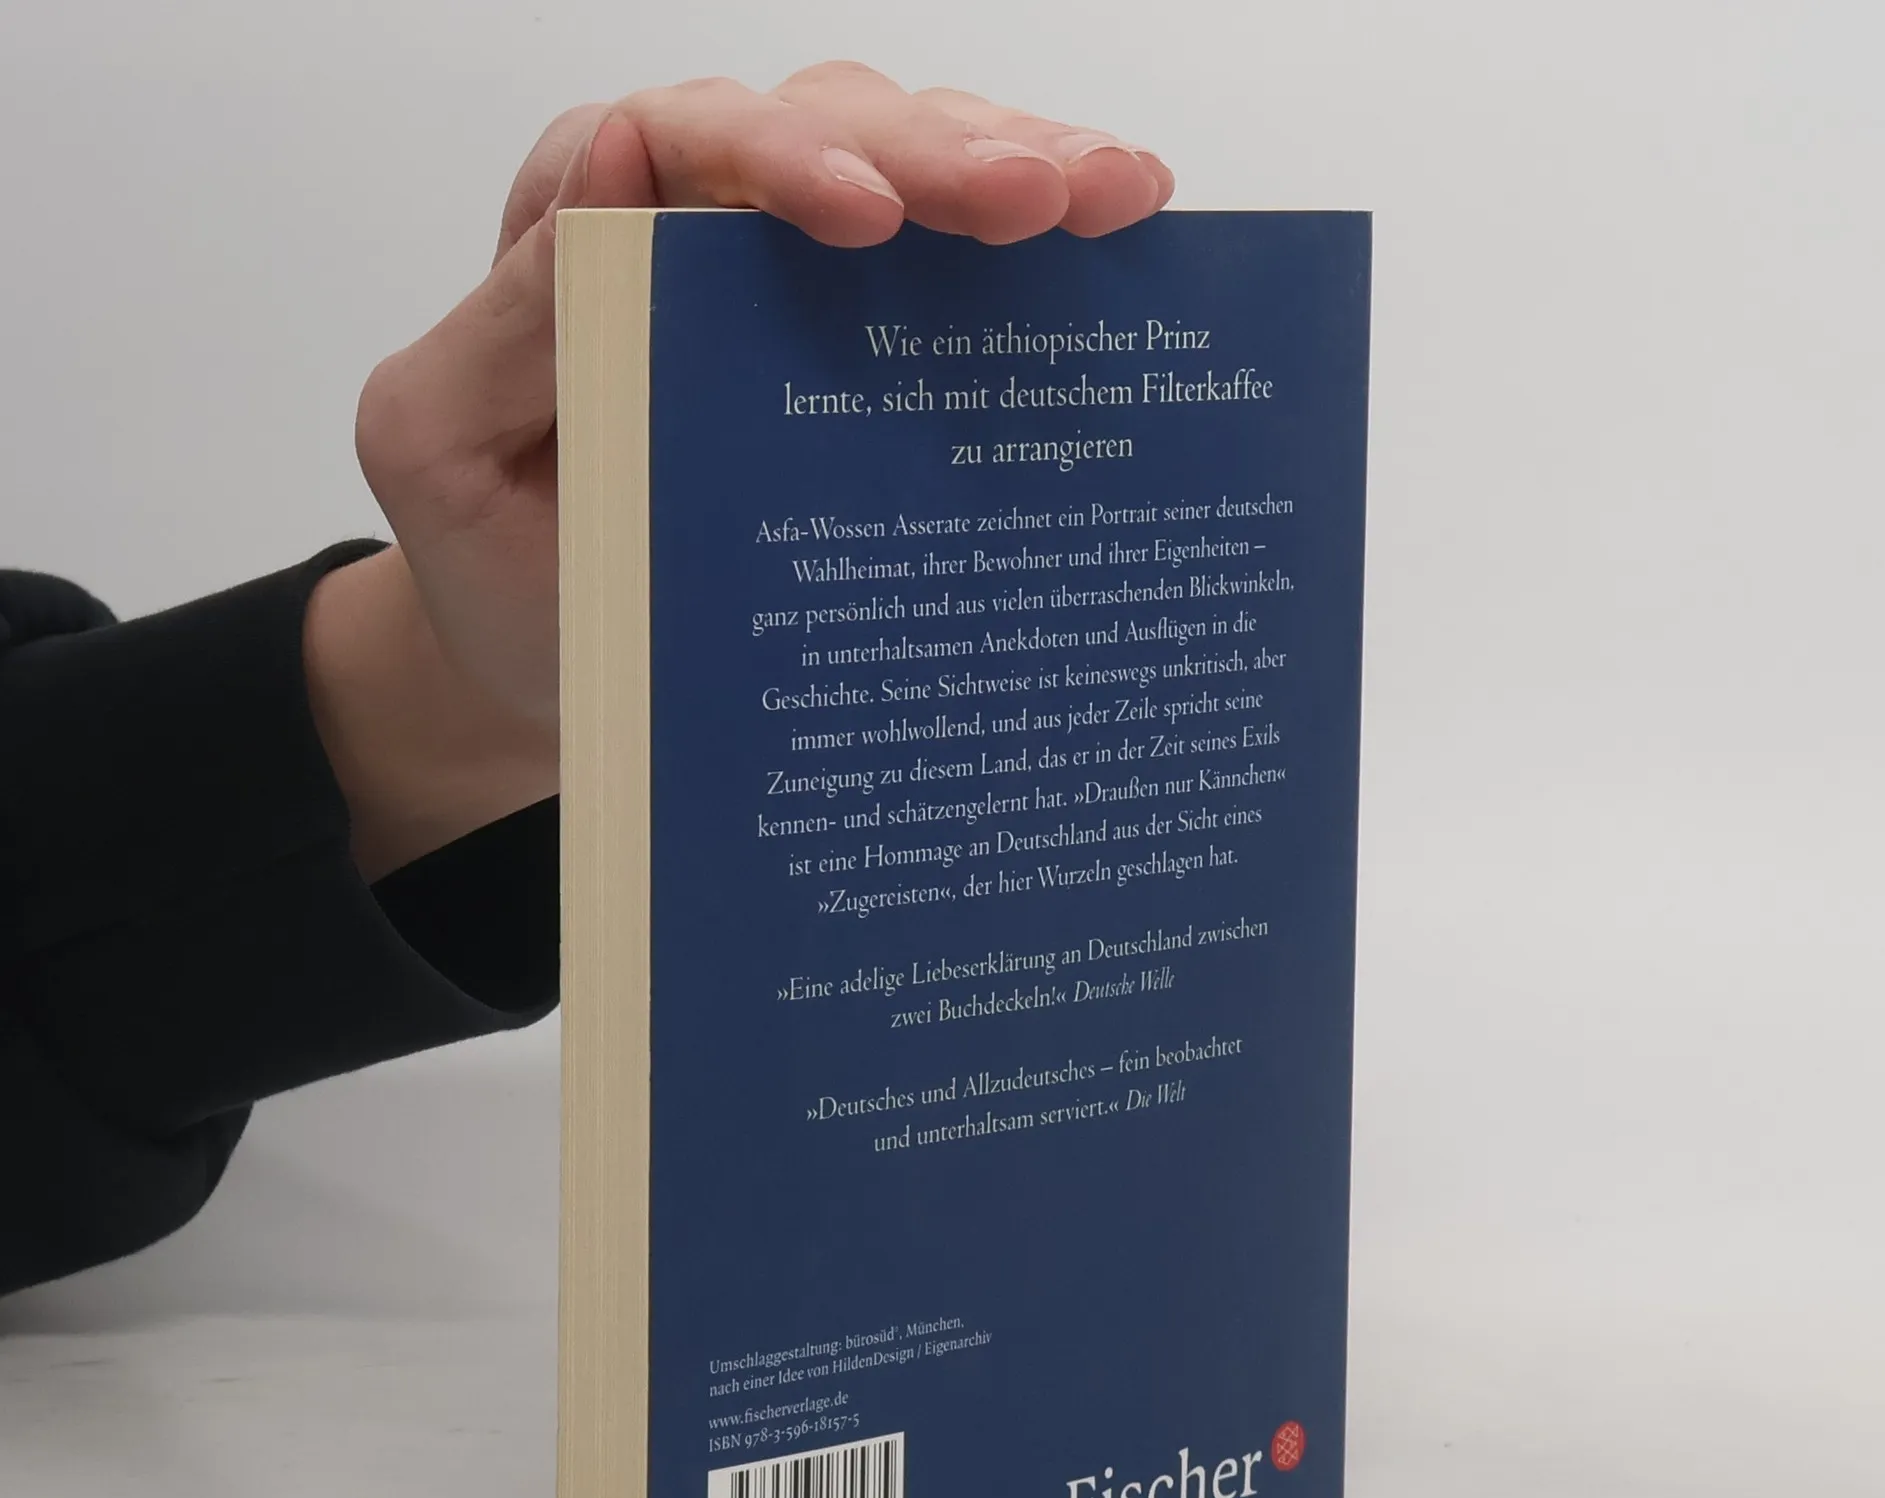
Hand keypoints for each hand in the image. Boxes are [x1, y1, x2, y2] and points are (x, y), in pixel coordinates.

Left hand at [306, 64, 1173, 877]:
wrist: (546, 660)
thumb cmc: (495, 571)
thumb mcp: (442, 452)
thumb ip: (509, 320)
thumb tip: (617, 163)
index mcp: (580, 232)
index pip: (684, 142)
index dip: (784, 163)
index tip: (874, 221)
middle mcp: (688, 215)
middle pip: (821, 129)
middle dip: (937, 154)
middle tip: (1044, 198)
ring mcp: (781, 266)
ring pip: (902, 157)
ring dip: (1012, 161)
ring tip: (1112, 196)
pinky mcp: (853, 326)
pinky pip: (943, 243)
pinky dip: (1030, 227)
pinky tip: (1120, 220)